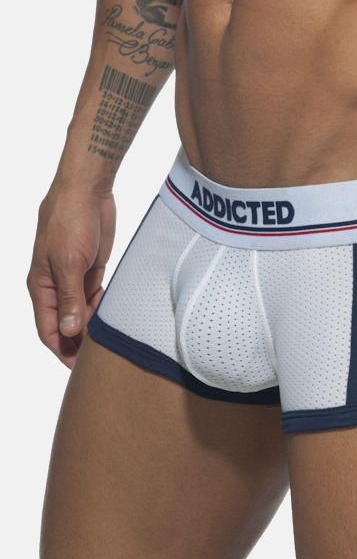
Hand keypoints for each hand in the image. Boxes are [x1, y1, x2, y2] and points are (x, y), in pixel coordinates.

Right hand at [27, 186, 115, 367]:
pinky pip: (95, 296)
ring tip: (110, 341)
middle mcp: (56, 285)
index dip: (61, 350)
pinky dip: (102, 307)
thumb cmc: (70, 221)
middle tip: (100, 359)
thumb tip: (68, 332)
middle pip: (65, 324)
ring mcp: (74, 277)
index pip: (48, 329)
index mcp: (42, 287)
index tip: (78, 368)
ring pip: (81, 311)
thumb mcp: (69, 263)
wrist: (87, 190)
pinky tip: (113, 316)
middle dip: (78, 342)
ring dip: (92, 325)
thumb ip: (70, 298)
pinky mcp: (91, 268)